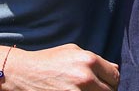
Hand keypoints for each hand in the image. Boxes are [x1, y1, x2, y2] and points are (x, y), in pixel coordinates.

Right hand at [4, 44, 119, 90]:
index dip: (111, 80)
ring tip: (84, 90)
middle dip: (105, 90)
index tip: (105, 82)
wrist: (23, 73)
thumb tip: (115, 69)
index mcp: (89, 60)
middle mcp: (85, 77)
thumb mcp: (72, 51)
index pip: (115, 76)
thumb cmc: (48, 61)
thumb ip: (95, 60)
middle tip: (93, 88)